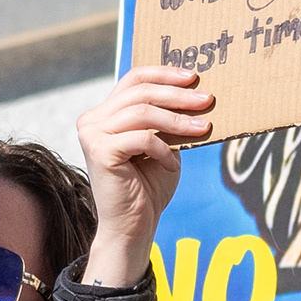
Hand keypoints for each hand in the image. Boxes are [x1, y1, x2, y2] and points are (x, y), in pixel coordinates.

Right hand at [74, 67, 207, 286]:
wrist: (133, 226)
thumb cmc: (149, 186)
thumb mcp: (163, 144)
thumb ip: (168, 119)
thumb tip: (197, 93)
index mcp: (104, 114)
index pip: (134, 79)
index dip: (164, 74)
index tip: (194, 78)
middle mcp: (93, 120)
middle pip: (141, 92)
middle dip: (178, 95)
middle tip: (208, 100)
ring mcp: (92, 134)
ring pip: (143, 112)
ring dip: (178, 120)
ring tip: (203, 129)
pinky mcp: (100, 151)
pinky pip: (141, 138)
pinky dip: (163, 149)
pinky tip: (172, 164)